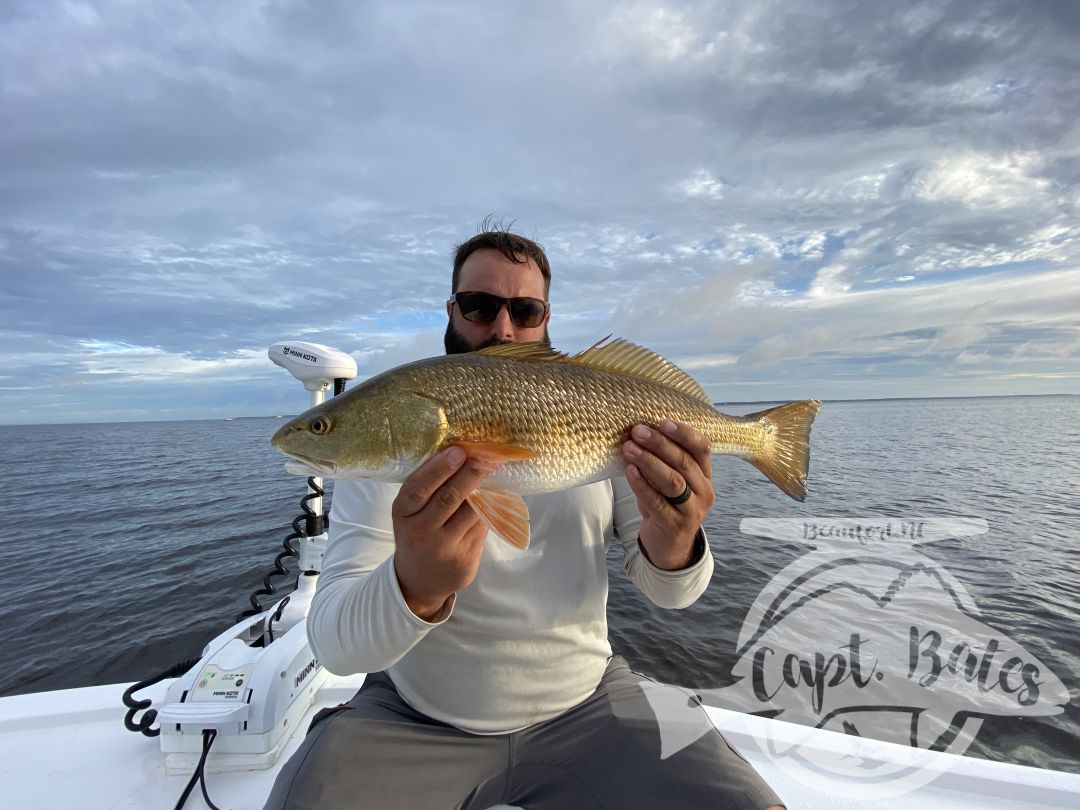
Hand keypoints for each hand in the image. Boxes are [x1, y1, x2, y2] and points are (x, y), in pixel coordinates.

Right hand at [392, 446, 497, 619]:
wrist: (419, 580)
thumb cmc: (418, 533)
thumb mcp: (411, 513)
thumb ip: (429, 489)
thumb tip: (462, 454)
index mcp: (403, 514)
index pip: (418, 488)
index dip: (439, 468)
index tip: (459, 451)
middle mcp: (420, 533)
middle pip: (448, 498)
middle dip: (470, 474)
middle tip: (487, 455)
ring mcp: (444, 549)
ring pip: (470, 513)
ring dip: (485, 489)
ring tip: (494, 467)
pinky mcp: (464, 561)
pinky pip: (481, 528)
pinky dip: (489, 509)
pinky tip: (495, 494)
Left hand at [621, 420, 713, 569]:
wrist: (670, 546)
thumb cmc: (667, 505)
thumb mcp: (670, 481)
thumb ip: (663, 461)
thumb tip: (639, 434)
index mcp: (705, 476)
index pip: (702, 448)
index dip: (684, 433)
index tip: (662, 422)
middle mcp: (704, 492)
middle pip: (684, 462)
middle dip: (660, 444)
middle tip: (638, 431)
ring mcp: (692, 511)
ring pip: (673, 481)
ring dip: (649, 462)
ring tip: (629, 448)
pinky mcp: (674, 526)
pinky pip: (657, 502)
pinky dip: (641, 485)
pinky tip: (629, 471)